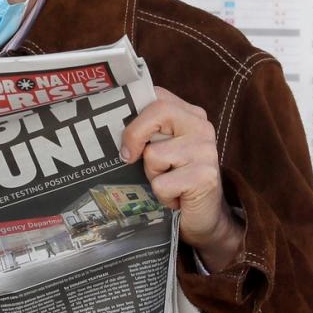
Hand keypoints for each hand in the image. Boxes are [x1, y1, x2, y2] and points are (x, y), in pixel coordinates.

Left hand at [120, 87, 243, 272]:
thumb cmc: (174, 177)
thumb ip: (145, 130)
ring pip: (153, 154)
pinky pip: (161, 183)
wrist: (205, 216)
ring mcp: (206, 151)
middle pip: (156, 113)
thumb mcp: (159, 148)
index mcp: (190, 114)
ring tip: (168, 181)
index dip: (133, 113)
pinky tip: (176, 197)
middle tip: (133, 159)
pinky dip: (161, 195)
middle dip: (135, 138)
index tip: (124, 135)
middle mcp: (202, 127)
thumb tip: (107, 125)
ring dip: (151, 174)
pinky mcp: (205, 177)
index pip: (157, 96)